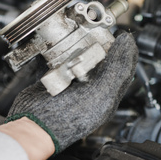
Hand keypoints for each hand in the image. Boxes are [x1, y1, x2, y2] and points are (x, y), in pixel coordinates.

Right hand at [6, 32, 137, 153]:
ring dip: (78, 46)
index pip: (123, 67)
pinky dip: (59, 52)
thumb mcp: (100, 93)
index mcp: (107, 95)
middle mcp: (91, 89)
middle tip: (95, 34)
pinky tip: (59, 49)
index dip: (123, 49)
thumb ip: (117, 69)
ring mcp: (71, 83)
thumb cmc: (65, 119)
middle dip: (99, 44)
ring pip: (80, 56)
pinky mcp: (53, 79)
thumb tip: (128, 43)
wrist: (32, 126)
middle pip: (101, 58)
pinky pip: (60, 59)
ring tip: (77, 40)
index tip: (118, 34)